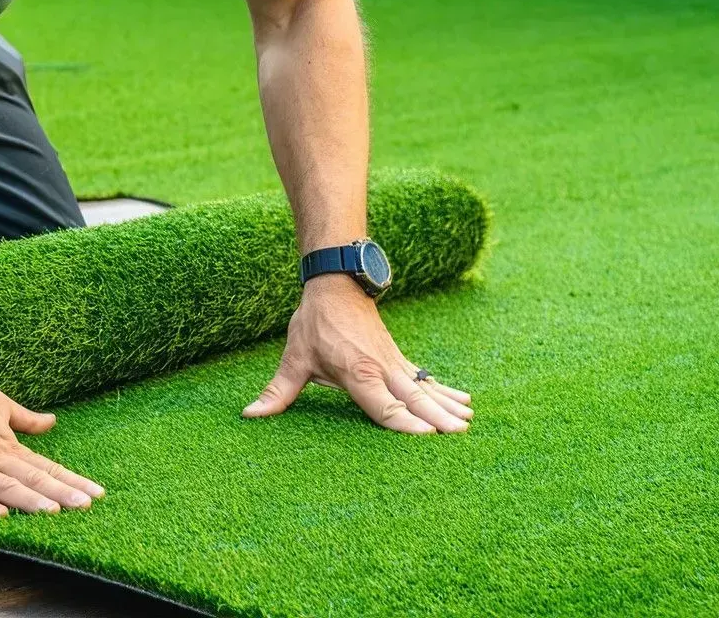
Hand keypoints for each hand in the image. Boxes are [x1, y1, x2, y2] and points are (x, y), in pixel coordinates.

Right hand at [0, 388, 105, 515]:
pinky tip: (0, 515)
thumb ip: (25, 418)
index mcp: (7, 448)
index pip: (46, 467)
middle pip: (31, 481)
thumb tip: (52, 421)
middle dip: (60, 494)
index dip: (72, 481)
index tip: (97, 493)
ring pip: (4, 488)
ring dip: (28, 501)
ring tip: (52, 512)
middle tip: (85, 505)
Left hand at [243, 274, 472, 433]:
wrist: (337, 283)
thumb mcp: (294, 357)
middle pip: (413, 398)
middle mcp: (380, 369)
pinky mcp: (397, 357)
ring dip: (447, 403)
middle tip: (460, 433)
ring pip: (424, 387)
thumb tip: (250, 414)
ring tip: (469, 421)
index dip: (404, 422)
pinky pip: (424, 377)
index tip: (427, 435)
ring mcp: (392, 362)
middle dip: (437, 416)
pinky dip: (444, 389)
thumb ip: (277, 391)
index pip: (383, 404)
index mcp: (357, 372)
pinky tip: (464, 399)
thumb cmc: (316, 323)